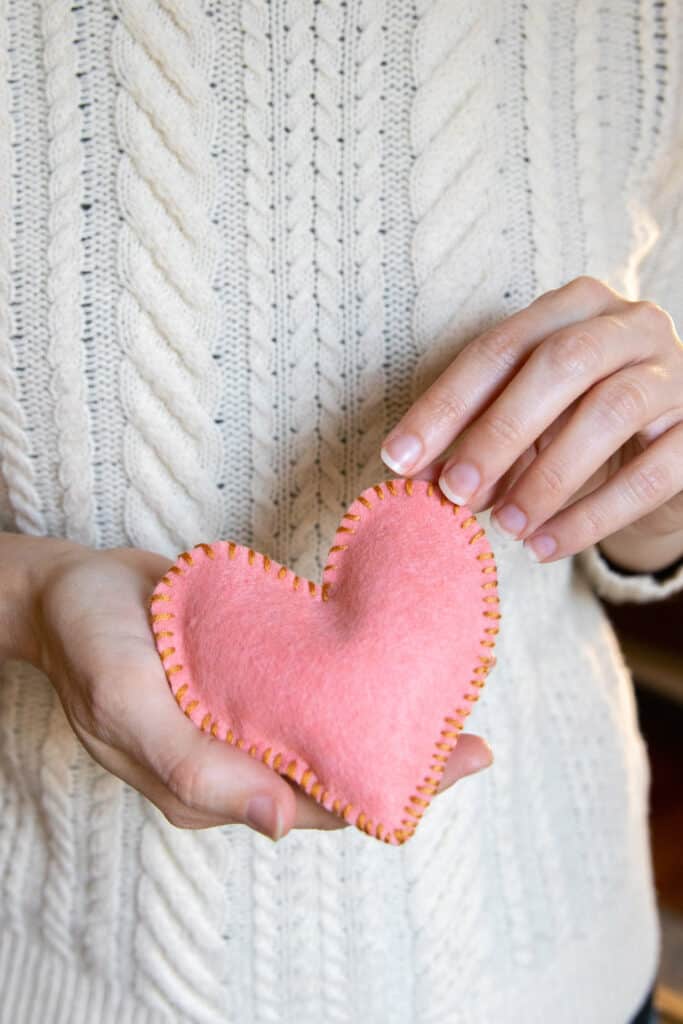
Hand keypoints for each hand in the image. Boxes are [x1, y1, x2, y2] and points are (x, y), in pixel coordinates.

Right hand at [1, 534, 491, 840]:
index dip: (391, 792)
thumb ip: (191, 768)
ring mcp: (246, 713)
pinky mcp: (250, 670)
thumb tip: (279, 825)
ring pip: (333, 728)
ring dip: (388, 720)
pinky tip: (395, 659)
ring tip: (452, 701)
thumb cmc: (89, 646)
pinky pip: (312, 683)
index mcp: (215, 782)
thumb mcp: (126, 705)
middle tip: (476, 742)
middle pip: (337, 770)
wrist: (70, 589)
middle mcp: (240, 755)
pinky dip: (355, 678)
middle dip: (407, 762)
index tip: (459, 766)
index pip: (319, 804)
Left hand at [380, 276, 682, 565]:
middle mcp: (629, 324)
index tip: (398, 459)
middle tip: (455, 493)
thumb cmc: (579, 425)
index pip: (499, 348)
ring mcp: (674, 372)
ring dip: (547, 477)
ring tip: (506, 527)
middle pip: (557, 366)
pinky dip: (591, 515)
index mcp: (574, 307)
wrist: (669, 449)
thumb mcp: (527, 420)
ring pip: (608, 412)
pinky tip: (547, 547)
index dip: (445, 405)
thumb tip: (416, 475)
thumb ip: (477, 435)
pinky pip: (649, 474)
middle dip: (496, 433)